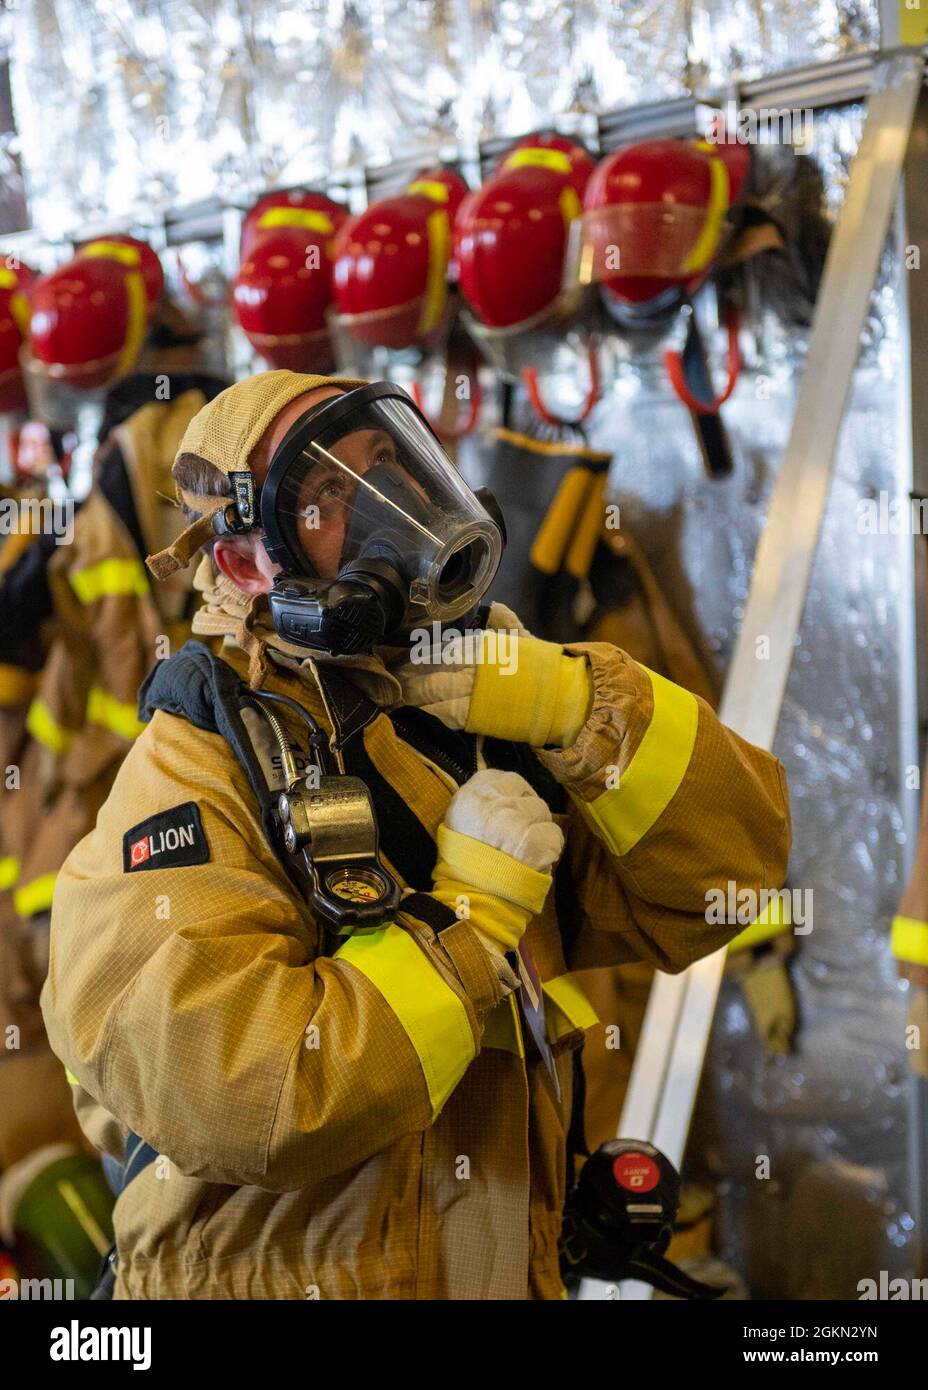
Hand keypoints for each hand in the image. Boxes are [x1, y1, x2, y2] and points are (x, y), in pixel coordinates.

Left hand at [396, 625, 591, 747]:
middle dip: (400, 674)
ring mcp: (471, 690)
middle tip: (378, 677)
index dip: (408, 653)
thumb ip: (502, 620)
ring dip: (405, 694)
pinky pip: (441, 712)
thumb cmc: (541, 665)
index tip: (389, 654)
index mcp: (477, 644)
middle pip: (424, 668)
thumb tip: (494, 606)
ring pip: (428, 691)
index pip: (433, 647)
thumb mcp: (521, 636)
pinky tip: (407, 710)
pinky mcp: (474, 715)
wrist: (562, 694)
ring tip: (386, 695)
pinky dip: (423, 711)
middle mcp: (471, 664)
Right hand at [431, 770, 563, 953]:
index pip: (502, 777)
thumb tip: (505, 791)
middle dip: (530, 814)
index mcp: (469, 798)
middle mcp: (492, 804)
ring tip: (524, 856)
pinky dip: (549, 852)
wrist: (470, 907)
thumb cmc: (464, 868)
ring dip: (540, 834)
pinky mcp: (536, 842)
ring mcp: (515, 822)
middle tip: (521, 838)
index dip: (513, 794)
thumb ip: (481, 804)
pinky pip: (554, 837)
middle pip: (528, 795)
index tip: (513, 811)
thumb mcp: (459, 825)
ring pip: (544, 814)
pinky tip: (534, 865)